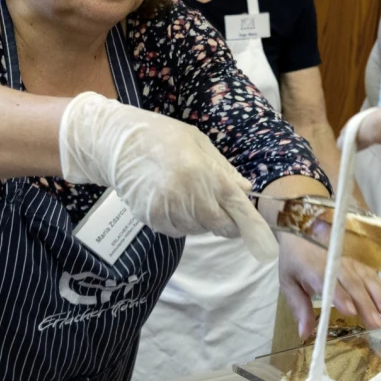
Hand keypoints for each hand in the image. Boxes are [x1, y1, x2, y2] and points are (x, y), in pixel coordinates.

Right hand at [59, 92, 276, 258]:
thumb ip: (224, 171)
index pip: (235, 207)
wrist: (117, 144)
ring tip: (187, 193)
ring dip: (202, 219)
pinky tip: (173, 200)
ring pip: (199, 229)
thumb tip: (246, 191)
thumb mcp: (199, 144)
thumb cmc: (162, 137)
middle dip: (226, 221)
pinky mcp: (152, 220)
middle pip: (219, 225)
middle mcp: (186, 195)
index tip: (264, 242)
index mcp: (202, 172)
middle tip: (218, 204)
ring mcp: (167, 210)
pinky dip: (183, 221)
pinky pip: (179, 230)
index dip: (251, 226)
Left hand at [278, 235, 380, 338]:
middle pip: (353, 284)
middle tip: (376, 323)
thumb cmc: (295, 260)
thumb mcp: (289, 283)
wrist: (302, 229)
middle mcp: (336, 264)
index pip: (330, 285)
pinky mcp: (360, 259)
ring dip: (379, 294)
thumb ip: (300, 308)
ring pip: (367, 278)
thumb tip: (305, 334)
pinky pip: (373, 272)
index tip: (350, 312)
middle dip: (366, 304)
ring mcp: (351, 261)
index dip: (340, 297)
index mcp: (315, 270)